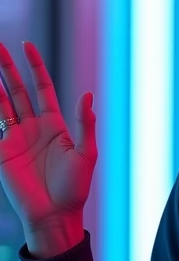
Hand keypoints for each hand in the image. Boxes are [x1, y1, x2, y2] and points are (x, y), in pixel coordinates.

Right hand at [0, 41, 97, 231]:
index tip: (26, 45)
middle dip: (6, 68)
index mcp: (54, 125)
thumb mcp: (86, 154)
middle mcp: (33, 128)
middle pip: (16, 90)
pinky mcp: (2, 152)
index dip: (34, 66)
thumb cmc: (75, 189)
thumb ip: (86, 124)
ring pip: (0, 104)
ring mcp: (15, 139)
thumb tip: (88, 95)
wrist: (56, 215)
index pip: (41, 88)